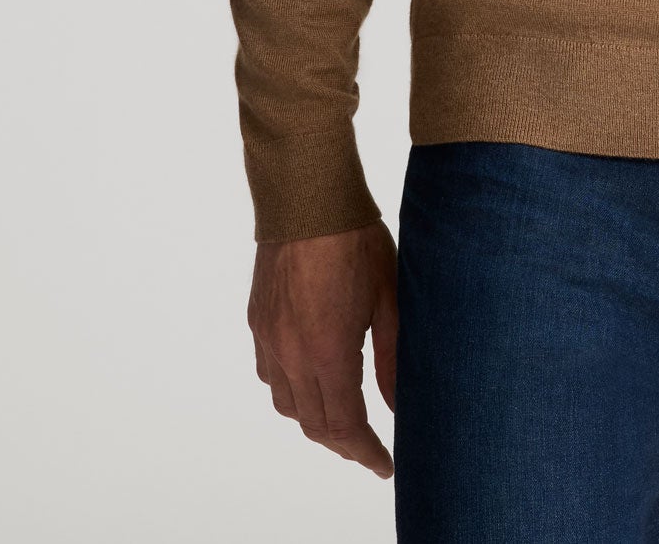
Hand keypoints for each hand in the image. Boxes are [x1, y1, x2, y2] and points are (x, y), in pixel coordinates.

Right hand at [247, 221, 398, 475]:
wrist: (307, 194)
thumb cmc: (356, 239)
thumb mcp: (390, 297)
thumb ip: (394, 358)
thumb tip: (400, 406)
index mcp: (327, 351)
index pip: (345, 426)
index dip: (365, 452)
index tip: (385, 464)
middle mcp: (291, 352)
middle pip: (314, 424)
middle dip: (343, 444)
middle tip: (369, 449)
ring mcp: (269, 337)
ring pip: (287, 403)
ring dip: (314, 420)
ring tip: (343, 419)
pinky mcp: (258, 319)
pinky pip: (269, 373)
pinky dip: (290, 390)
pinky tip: (311, 379)